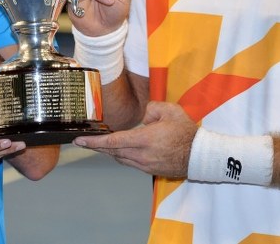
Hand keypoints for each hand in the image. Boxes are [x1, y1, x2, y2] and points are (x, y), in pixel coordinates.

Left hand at [73, 101, 197, 177]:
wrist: (200, 156)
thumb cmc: (186, 132)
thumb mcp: (170, 110)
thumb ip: (151, 109)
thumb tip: (143, 118)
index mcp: (144, 139)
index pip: (113, 142)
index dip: (94, 142)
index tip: (79, 140)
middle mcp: (142, 155)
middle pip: (112, 152)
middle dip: (96, 147)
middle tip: (83, 141)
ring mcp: (145, 164)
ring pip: (120, 158)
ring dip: (109, 152)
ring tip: (100, 144)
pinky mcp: (150, 170)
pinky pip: (130, 163)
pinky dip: (122, 156)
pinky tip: (120, 150)